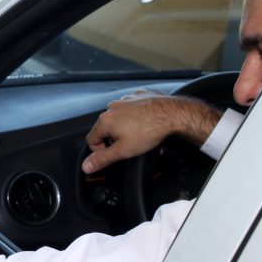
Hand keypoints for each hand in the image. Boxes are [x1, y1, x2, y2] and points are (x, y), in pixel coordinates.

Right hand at [82, 92, 221, 174]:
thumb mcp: (123, 151)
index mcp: (105, 120)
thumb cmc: (151, 130)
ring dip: (125, 126)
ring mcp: (126, 100)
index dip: (101, 151)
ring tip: (140, 133)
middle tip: (130, 145)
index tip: (113, 154)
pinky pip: (132, 107)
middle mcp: (113, 107)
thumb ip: (102, 159)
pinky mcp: (138, 95)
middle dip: (114, 138)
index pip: (91, 140)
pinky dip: (136, 115)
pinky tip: (145, 121)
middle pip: (105, 128)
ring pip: (119, 117)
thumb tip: (87, 166)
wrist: (174, 114)